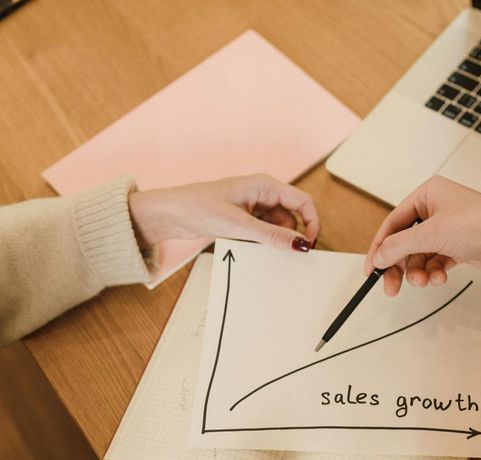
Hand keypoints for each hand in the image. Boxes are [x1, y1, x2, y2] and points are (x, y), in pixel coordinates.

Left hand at [129, 174, 319, 252]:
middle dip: (292, 235)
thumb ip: (273, 235)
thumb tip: (300, 244)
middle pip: (292, 215)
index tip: (309, 244)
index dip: (312, 222)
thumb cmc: (197, 207)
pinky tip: (251, 249)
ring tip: (260, 250)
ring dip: (275, 240)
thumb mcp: (240, 225)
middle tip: (287, 254)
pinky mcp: (242, 218)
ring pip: (278, 226)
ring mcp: (252, 206)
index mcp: (264, 185)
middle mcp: (261, 193)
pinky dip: (262, 242)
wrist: (168, 213)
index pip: (303, 201)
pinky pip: (263, 231)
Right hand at [365, 176, 480, 295]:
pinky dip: (435, 272)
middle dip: (399, 265)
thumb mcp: (432, 234)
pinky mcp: (461, 246)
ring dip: (419, 271)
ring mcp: (450, 228)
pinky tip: (440, 278)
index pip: (394, 222)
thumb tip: (378, 256)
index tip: (371, 269)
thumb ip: (400, 246)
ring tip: (424, 282)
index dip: (380, 247)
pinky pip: (437, 261)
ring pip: (421, 255)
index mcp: (429, 193)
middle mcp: (438, 208)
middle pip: (406, 241)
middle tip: (391, 287)